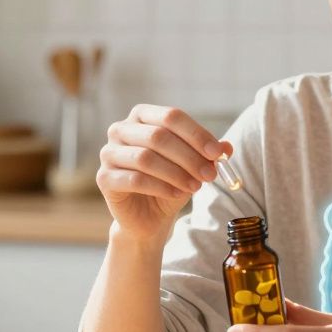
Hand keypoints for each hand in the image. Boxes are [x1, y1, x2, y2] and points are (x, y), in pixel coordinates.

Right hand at [97, 104, 232, 242]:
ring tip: (195, 187)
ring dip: (176, 173)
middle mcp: (120, 129)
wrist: (148, 216)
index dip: (196, 134)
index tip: (217, 153)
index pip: (171, 116)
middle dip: (189, 156)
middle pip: (158, 136)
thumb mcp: (193, 166)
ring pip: (146, 158)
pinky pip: (135, 179)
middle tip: (210, 174)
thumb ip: (208, 154)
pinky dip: (161, 187)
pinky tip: (177, 193)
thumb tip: (227, 147)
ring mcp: (108, 153)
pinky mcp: (104, 178)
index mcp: (142, 116)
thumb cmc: (170, 182)